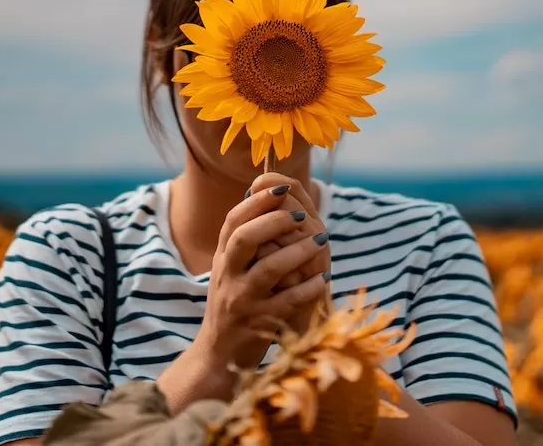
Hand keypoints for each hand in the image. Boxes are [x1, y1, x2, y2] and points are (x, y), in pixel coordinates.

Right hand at [193, 184, 331, 373]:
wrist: (219, 354)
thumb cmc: (234, 301)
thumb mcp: (231, 268)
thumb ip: (245, 236)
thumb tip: (264, 193)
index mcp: (223, 257)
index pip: (234, 220)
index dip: (256, 202)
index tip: (279, 187)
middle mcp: (227, 275)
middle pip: (243, 239)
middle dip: (273, 222)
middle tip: (302, 216)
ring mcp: (241, 301)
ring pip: (268, 270)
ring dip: (297, 253)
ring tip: (321, 242)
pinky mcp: (258, 325)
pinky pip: (286, 303)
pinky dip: (307, 289)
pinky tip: (323, 279)